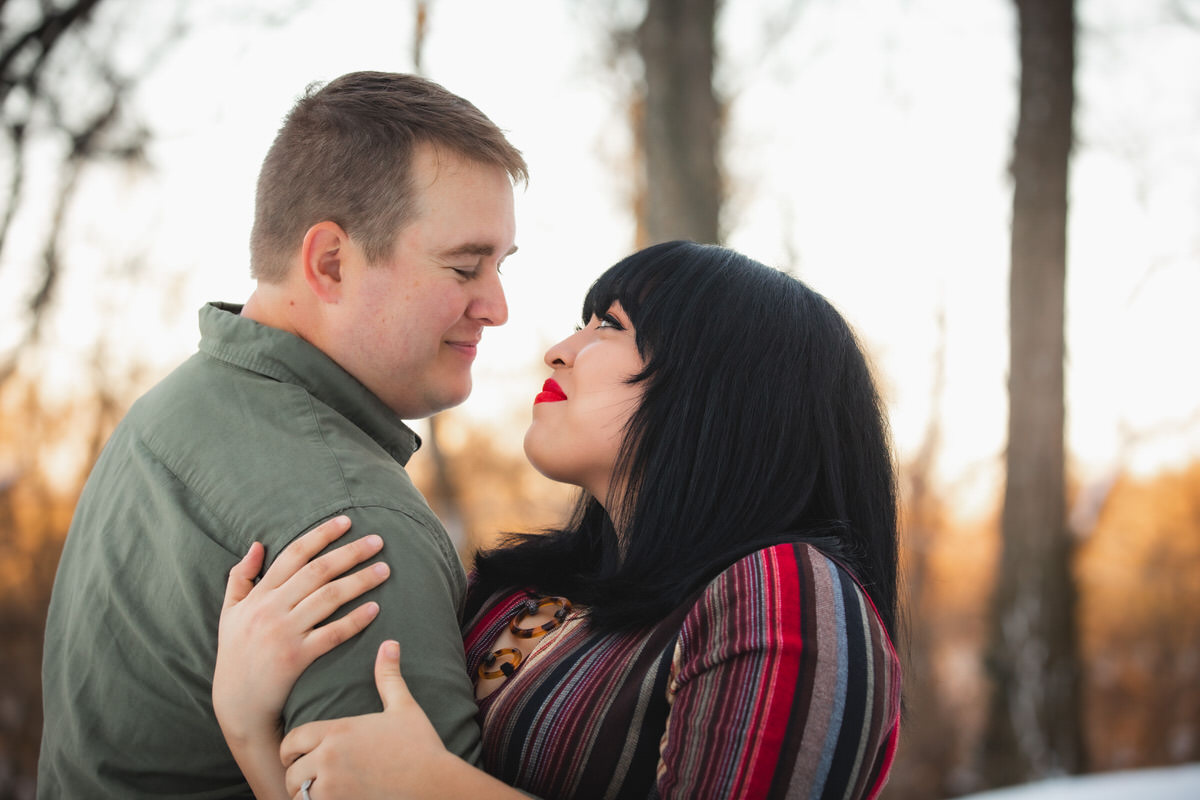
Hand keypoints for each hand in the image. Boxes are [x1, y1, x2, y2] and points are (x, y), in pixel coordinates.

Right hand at [212, 516, 390, 747]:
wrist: (237, 706)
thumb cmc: (236, 656)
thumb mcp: (228, 614)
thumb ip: (240, 578)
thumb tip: (256, 544)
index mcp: (258, 596)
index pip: (293, 555)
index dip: (321, 535)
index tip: (346, 522)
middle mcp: (271, 610)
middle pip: (317, 571)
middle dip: (350, 552)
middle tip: (378, 540)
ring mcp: (284, 634)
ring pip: (329, 598)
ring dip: (360, 580)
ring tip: (385, 569)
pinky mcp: (297, 658)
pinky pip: (332, 634)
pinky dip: (355, 620)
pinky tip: (375, 608)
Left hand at [280, 641, 451, 799]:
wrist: (434, 784)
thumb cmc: (420, 746)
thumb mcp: (403, 707)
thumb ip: (388, 676)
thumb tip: (390, 643)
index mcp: (339, 731)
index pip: (292, 740)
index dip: (292, 749)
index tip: (299, 754)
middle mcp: (329, 758)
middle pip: (291, 770)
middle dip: (298, 774)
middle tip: (309, 776)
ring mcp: (332, 787)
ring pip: (299, 793)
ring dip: (305, 793)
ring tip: (317, 791)